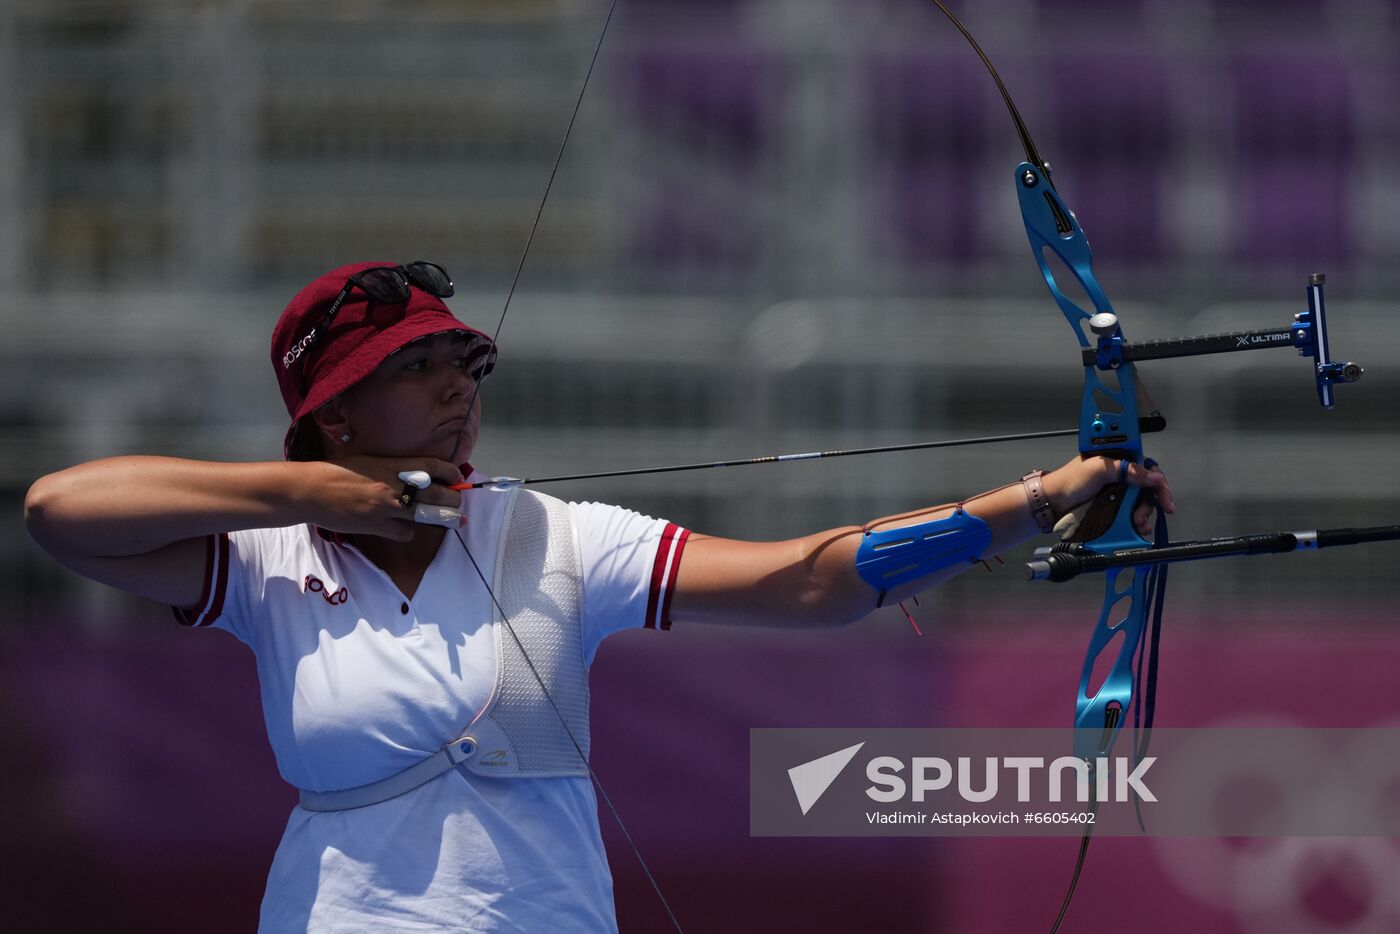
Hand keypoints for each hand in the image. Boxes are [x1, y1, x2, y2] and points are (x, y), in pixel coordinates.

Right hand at [305, 456, 465, 540]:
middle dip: (454, 500)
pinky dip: (408, 532)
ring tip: (450, 519)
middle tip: (457, 503)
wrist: (312, 490)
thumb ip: (393, 468)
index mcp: (392, 465)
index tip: (458, 477)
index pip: (433, 466)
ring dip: (441, 518)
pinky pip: (404, 533)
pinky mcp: (376, 526)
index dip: (451, 472)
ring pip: (427, 515)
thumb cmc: (337, 472)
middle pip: (438, 494)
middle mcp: (394, 486)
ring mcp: (386, 507)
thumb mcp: (370, 460)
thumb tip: (414, 474)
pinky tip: (404, 529)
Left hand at [1042, 455, 1175, 537]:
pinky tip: (1136, 528)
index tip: (1165, 500)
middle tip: (1143, 517)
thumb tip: (1154, 476)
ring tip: (1137, 524)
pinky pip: (1131, 513)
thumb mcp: (1099, 469)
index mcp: (1118, 459)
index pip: (1148, 467)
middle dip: (1150, 503)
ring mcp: (1117, 492)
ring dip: (1142, 515)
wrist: (1052, 503)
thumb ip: (1126, 469)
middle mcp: (1121, 475)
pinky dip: (1136, 522)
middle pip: (1148, 488)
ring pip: (1141, 503)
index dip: (1159, 482)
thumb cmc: (1070, 481)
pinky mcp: (1113, 506)